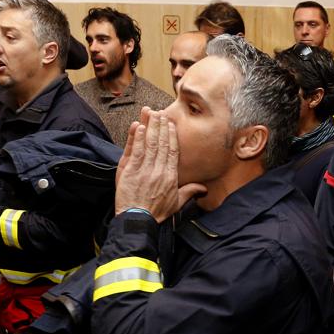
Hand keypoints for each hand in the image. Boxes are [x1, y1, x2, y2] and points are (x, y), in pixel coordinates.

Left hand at [115, 107, 205, 221]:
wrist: (138, 220)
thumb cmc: (156, 213)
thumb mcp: (176, 203)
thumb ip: (190, 192)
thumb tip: (204, 189)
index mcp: (170, 175)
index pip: (172, 150)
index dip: (171, 135)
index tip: (170, 124)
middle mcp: (158, 169)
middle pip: (161, 143)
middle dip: (160, 126)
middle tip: (160, 112)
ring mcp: (144, 169)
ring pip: (148, 143)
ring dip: (149, 127)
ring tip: (149, 113)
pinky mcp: (130, 171)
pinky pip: (135, 151)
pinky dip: (136, 138)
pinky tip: (138, 126)